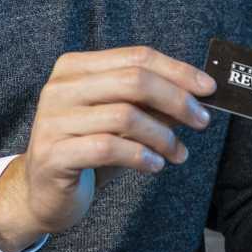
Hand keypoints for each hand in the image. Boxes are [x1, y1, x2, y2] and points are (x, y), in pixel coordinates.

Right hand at [0, 47, 216, 251]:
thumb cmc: (88, 151)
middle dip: (177, 100)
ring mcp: (52, 120)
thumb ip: (151, 103)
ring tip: (178, 153)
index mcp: (75, 68)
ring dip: (162, 136)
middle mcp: (59, 87)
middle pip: (133, 81)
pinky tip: (155, 166)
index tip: (208, 89)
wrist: (43, 193)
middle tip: (202, 122)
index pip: (136, 57)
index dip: (177, 71)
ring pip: (124, 116)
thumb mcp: (122, 121)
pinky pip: (108, 148)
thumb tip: (198, 94)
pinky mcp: (52, 154)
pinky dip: (141, 156)